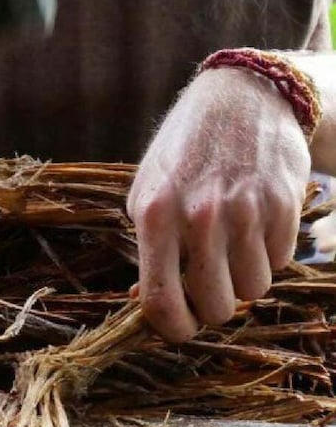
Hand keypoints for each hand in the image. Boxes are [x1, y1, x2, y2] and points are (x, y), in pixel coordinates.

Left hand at [127, 68, 310, 341]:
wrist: (241, 97)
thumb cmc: (183, 152)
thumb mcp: (147, 193)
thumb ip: (146, 248)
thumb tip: (141, 302)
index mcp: (155, 215)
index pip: (161, 301)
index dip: (171, 329)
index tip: (180, 329)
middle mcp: (200, 217)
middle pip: (216, 307)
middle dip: (212, 306)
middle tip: (208, 285)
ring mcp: (246, 210)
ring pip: (253, 290)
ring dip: (243, 279)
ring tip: (231, 248)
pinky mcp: (284, 204)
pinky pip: (282, 262)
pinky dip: (269, 255)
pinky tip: (254, 226)